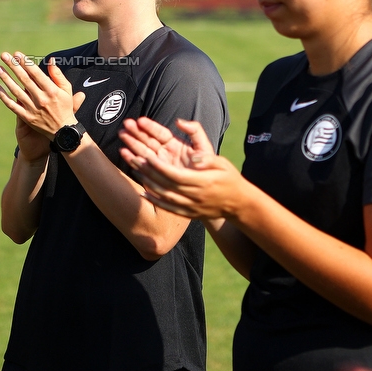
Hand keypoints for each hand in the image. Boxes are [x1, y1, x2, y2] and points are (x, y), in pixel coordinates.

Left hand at [0, 52, 84, 144]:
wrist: (63, 132)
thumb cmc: (65, 107)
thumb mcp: (66, 90)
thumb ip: (58, 75)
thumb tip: (51, 60)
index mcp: (51, 91)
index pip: (36, 73)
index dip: (26, 63)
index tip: (17, 54)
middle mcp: (41, 99)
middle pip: (24, 79)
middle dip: (13, 66)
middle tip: (4, 55)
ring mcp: (32, 108)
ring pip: (16, 91)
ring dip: (6, 78)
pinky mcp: (26, 117)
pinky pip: (12, 105)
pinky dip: (3, 96)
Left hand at [119, 117, 243, 219]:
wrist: (238, 204)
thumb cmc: (230, 178)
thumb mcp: (223, 164)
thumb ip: (207, 159)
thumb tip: (194, 157)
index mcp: (202, 182)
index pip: (175, 174)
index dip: (159, 166)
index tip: (147, 156)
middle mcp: (194, 196)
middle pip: (165, 184)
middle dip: (148, 171)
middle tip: (133, 158)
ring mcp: (191, 207)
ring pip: (164, 196)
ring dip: (148, 184)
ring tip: (135, 170)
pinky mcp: (188, 214)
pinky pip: (168, 208)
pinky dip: (154, 201)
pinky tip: (143, 193)